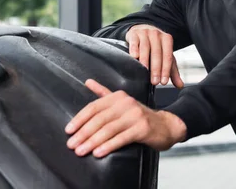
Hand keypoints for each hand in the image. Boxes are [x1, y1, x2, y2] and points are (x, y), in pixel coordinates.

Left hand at [65, 79, 186, 157]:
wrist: (166, 125)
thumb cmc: (140, 116)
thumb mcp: (122, 102)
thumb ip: (103, 93)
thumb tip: (88, 82)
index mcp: (118, 96)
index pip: (94, 107)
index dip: (79, 119)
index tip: (69, 130)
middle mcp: (126, 103)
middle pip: (99, 119)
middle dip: (83, 133)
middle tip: (72, 145)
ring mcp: (135, 115)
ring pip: (108, 129)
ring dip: (92, 141)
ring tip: (82, 150)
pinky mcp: (142, 128)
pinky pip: (122, 138)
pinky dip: (109, 145)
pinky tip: (99, 152)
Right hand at [126, 24, 183, 87]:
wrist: (142, 30)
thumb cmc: (155, 46)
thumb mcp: (165, 55)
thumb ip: (172, 71)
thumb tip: (180, 85)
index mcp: (167, 39)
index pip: (168, 56)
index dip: (166, 70)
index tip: (163, 82)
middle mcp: (157, 34)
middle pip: (157, 53)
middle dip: (156, 68)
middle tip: (154, 81)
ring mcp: (145, 32)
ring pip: (145, 47)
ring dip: (145, 61)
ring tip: (144, 71)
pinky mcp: (134, 33)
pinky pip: (134, 41)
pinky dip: (134, 49)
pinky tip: (134, 57)